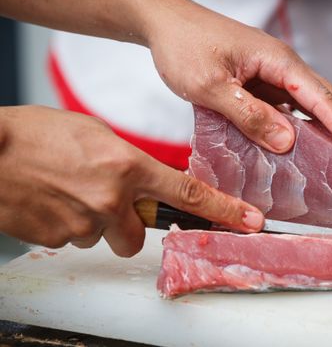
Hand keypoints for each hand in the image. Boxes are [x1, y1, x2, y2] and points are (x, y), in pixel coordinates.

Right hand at [0, 106, 262, 256]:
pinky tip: (52, 203)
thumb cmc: (37, 135)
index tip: (250, 222)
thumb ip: (128, 161)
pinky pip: (76, 240)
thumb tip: (142, 183)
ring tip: (68, 196)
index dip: (224, 210)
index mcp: (127, 166)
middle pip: (138, 235)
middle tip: (105, 202)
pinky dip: (69, 226)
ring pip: (104, 238)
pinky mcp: (59, 238)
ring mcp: (84, 223)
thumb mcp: (94, 134)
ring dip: (94, 224)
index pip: (188, 193)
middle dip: (127, 225)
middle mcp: (111, 199)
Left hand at [146, 0, 331, 160]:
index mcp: (278, 63)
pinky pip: (298, 109)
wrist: (167, 25)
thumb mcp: (211, 85)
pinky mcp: (266, 85)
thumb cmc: (185, 48)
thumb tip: (288, 141)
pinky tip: (327, 140)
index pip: (321, 100)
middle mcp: (285, 68)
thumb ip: (248, 113)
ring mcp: (276, 76)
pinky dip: (319, 125)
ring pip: (321, 104)